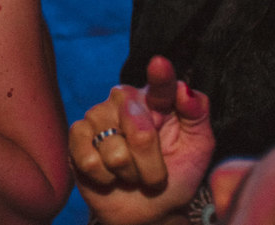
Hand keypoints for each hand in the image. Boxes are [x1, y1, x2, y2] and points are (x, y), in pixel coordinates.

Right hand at [69, 56, 213, 224]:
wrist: (147, 209)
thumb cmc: (175, 176)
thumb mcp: (198, 149)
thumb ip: (197, 115)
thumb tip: (184, 89)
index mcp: (157, 100)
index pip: (161, 85)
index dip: (160, 76)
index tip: (160, 64)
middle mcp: (125, 100)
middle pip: (139, 130)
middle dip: (152, 163)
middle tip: (155, 172)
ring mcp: (97, 115)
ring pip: (115, 151)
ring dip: (129, 174)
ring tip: (131, 174)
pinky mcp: (76, 136)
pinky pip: (90, 160)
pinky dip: (105, 178)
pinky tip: (108, 175)